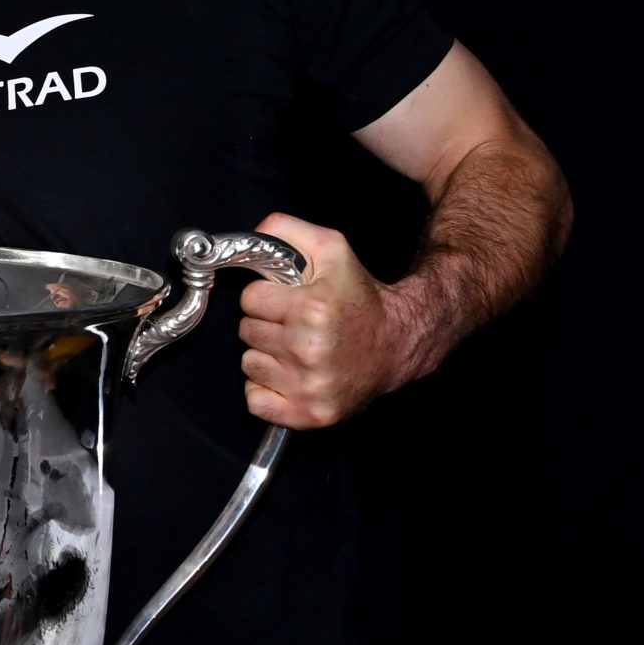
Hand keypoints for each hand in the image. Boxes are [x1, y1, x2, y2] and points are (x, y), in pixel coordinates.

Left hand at [235, 213, 419, 428]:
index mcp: (312, 309)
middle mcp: (309, 349)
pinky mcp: (309, 413)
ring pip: (249, 364)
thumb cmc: (361, 298)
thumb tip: (252, 236)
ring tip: (297, 349)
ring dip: (266, 356)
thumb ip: (288, 231)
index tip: (286, 301)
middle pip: (247, 331)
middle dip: (266, 324)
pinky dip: (266, 390)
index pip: (250, 299)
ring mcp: (309, 385)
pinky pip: (256, 401)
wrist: (396, 343)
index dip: (266, 296)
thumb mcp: (332, 249)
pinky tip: (291, 375)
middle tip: (296, 324)